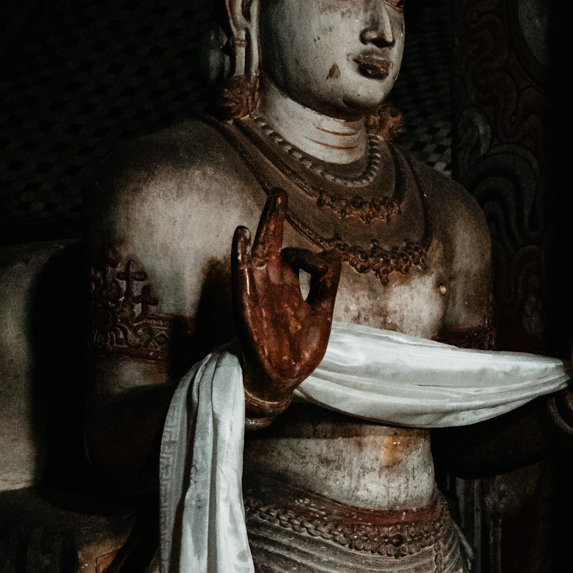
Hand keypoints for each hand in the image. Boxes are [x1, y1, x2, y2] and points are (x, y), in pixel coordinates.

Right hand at [232, 190, 340, 409]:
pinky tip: (240, 237)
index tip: (324, 265)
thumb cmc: (298, 349)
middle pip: (271, 245)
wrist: (282, 380)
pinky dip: (240, 257)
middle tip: (278, 192)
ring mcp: (257, 296)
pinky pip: (241, 279)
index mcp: (288, 287)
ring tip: (255, 212)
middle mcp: (270, 286)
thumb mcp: (322, 314)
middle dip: (274, 220)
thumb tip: (332, 254)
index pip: (296, 257)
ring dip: (256, 235)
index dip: (311, 256)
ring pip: (255, 257)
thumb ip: (327, 285)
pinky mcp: (247, 309)